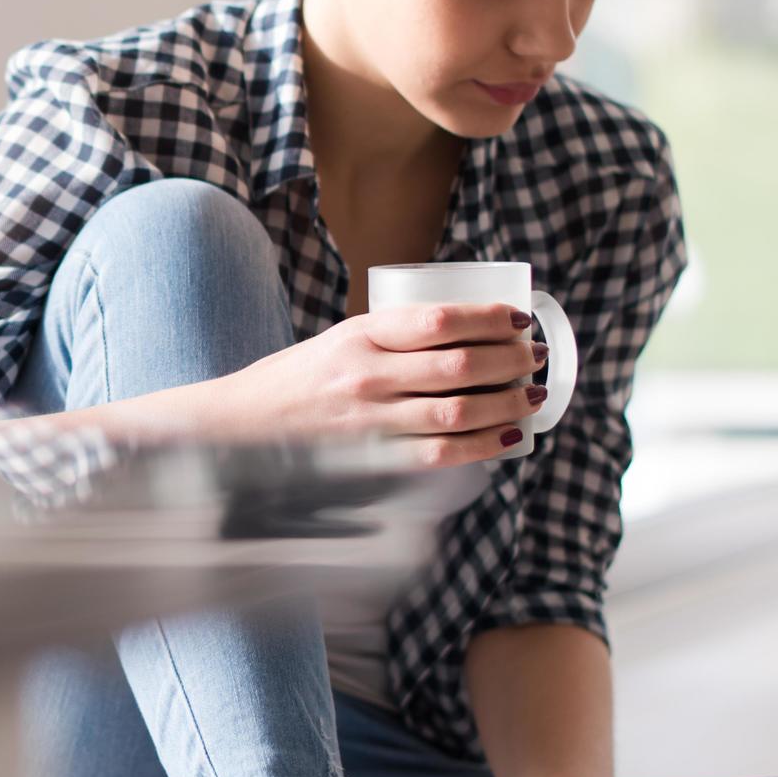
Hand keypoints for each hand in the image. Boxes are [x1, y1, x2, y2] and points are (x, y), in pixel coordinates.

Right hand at [194, 301, 544, 465]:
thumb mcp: (341, 340)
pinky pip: (442, 453)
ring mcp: (372, 420)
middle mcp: (367, 375)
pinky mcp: (374, 458)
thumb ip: (393, 338)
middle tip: (532, 357)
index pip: (439, 319)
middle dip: (510, 360)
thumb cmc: (298, 379)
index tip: (516, 320)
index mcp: (360, 334)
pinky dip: (484, 445)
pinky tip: (509, 436)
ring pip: (459, 410)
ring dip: (508, 402)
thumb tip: (469, 336)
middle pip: (460, 365)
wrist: (244, 428)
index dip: (489, 319)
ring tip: (531, 394)